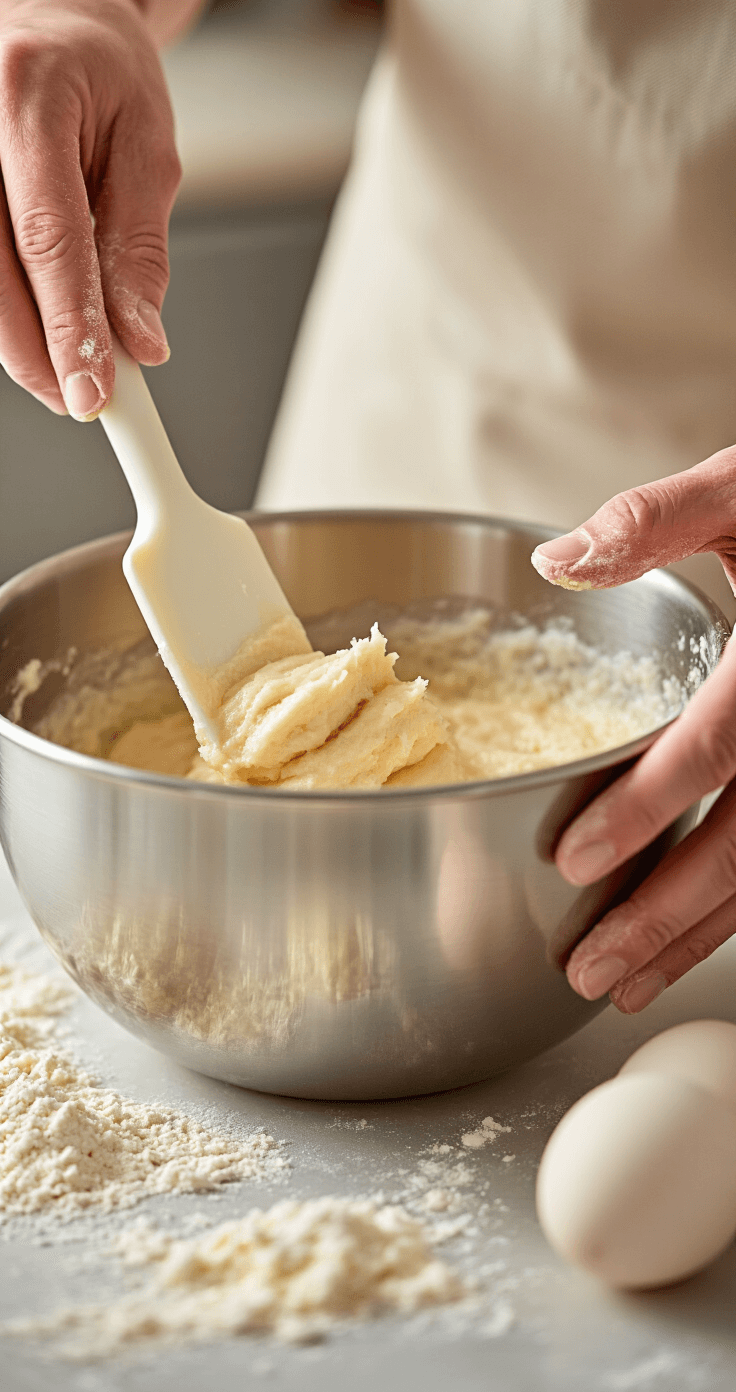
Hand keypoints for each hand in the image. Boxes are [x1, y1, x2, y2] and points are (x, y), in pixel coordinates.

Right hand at [0, 0, 180, 417]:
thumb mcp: (147, 144)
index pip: (50, 238)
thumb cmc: (98, 69)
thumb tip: (140, 339)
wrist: (48, 14)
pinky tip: (31, 327)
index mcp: (27, 98)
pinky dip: (2, 308)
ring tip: (62, 369)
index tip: (93, 391)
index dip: (70, 328)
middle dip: (38, 354)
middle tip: (80, 400)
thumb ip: (139, 246)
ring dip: (16, 341)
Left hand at [532, 444, 735, 1013]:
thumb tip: (556, 559)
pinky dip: (730, 912)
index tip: (576, 859)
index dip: (647, 807)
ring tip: (623, 984)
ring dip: (696, 935)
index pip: (717, 747)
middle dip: (664, 913)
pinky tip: (685, 941)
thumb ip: (658, 518)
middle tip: (590, 966)